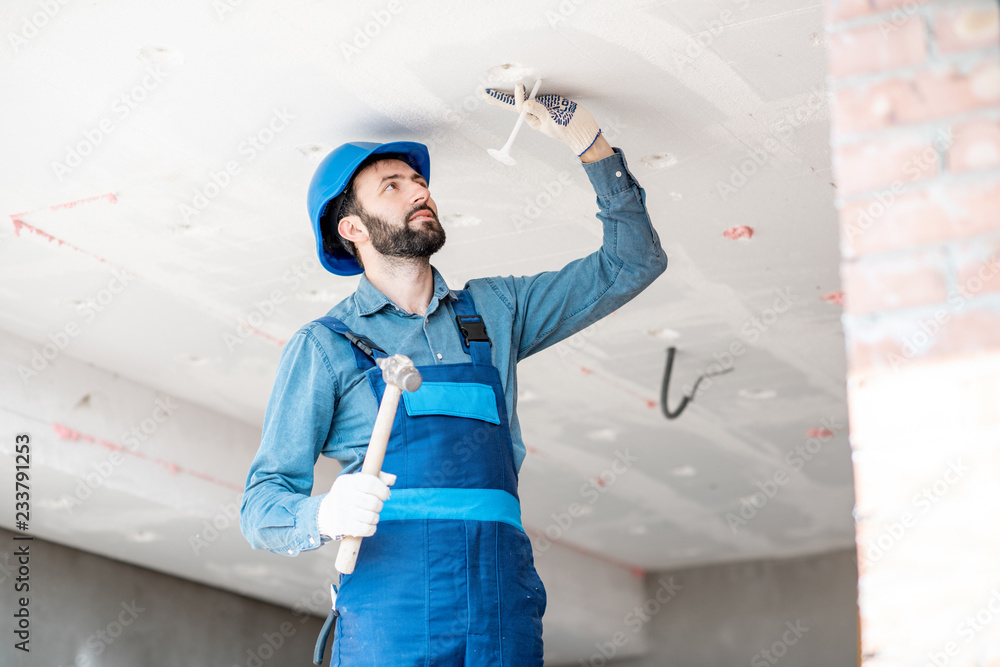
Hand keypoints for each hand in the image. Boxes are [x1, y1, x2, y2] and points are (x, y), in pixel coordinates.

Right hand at [317, 471, 395, 538]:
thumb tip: (392, 479)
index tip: (385, 494)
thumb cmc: (350, 494)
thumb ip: (378, 477)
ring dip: (375, 517)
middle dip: (379, 505)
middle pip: (373, 502)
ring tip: (370, 515)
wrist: (327, 513)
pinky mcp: (342, 526)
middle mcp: (343, 495)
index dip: (382, 490)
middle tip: (376, 506)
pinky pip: (367, 530)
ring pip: (371, 517)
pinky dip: (372, 528)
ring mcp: (342, 511)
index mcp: (348, 481)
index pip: (370, 483)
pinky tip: (368, 524)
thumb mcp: (360, 481)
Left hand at [482, 83, 601, 156]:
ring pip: (524, 98)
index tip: (519, 86)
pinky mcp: (550, 102)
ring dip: (510, 94)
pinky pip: (536, 95)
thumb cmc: (568, 130)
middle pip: (513, 103)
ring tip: (493, 92)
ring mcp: (542, 107)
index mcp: (532, 119)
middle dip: (499, 98)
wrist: (584, 131)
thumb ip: (539, 111)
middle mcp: (534, 112)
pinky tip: (520, 88)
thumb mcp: (552, 121)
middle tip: (484, 93)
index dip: (515, 96)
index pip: (518, 107)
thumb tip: (525, 104)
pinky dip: (528, 90)